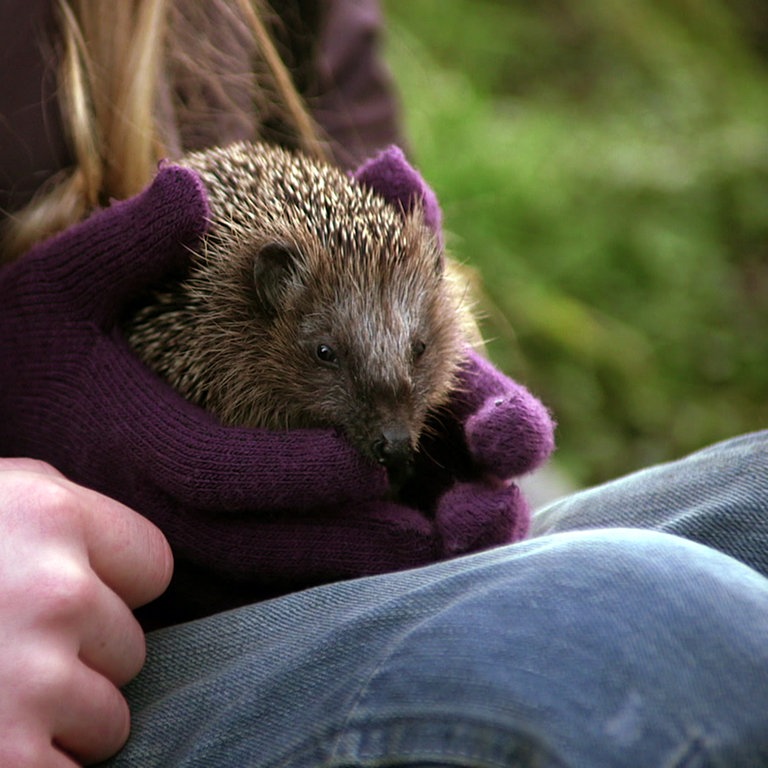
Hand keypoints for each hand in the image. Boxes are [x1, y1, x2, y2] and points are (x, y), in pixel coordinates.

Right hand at [0, 165, 389, 624]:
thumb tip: (188, 188)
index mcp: (142, 442)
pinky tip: (333, 569)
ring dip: (330, 569)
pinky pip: (227, 586)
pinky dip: (286, 580)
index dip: (312, 472)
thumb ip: (121, 244)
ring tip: (401, 557)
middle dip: (348, 541)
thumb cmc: (10, 359)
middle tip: (422, 536)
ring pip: (252, 576)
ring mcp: (149, 545)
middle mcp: (150, 507)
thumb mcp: (51, 288)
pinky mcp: (146, 561)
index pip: (242, 471)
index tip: (373, 462)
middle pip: (264, 543)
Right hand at [0, 458, 171, 765]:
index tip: (68, 594)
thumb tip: (132, 554)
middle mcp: (54, 593)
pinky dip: (38, 765)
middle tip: (12, 651)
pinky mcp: (8, 758)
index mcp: (54, 518)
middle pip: (133, 648)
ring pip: (111, 719)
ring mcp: (30, 679)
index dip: (114, 591)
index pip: (157, 570)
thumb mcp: (0, 499)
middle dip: (84, 659)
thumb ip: (72, 517)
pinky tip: (0, 734)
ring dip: (61, 719)